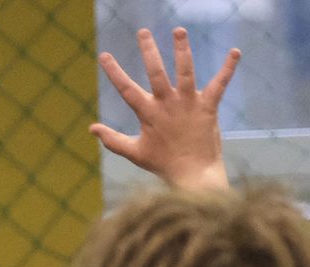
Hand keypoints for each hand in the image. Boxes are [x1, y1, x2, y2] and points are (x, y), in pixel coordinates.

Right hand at [92, 27, 238, 190]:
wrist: (192, 175)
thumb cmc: (162, 164)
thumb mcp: (133, 152)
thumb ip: (112, 139)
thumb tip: (91, 129)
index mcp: (148, 114)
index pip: (127, 89)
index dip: (115, 72)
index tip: (105, 55)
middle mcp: (167, 104)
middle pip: (156, 72)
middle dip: (149, 51)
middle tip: (143, 32)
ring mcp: (189, 104)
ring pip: (185, 71)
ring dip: (182, 50)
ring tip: (178, 30)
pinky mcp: (208, 107)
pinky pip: (220, 84)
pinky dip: (228, 68)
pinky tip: (235, 52)